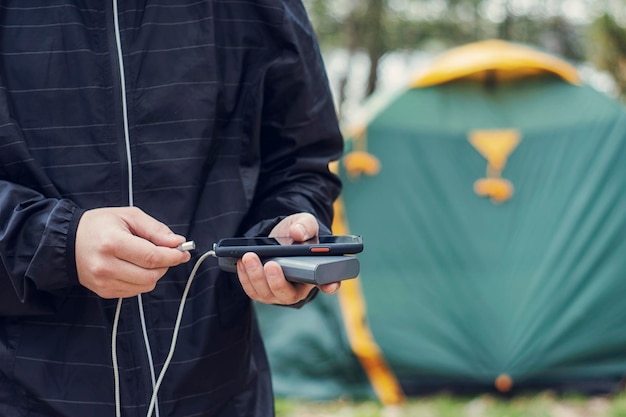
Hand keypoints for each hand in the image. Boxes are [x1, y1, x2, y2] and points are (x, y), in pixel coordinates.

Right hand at [75, 207, 190, 297]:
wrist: (67, 242)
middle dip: (165, 264)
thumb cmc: (100, 225)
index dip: (173, 256)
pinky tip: (134, 267)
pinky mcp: (104, 292)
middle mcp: (106, 266)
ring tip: (146, 259)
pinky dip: (142, 281)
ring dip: (154, 273)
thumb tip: (177, 242)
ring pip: (145, 286)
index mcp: (113, 243)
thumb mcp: (129, 216)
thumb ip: (155, 230)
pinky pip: (135, 291)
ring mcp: (104, 282)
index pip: (152, 257)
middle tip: (165, 253)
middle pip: (151, 275)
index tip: (183, 252)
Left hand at [236, 213, 340, 304]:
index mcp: (317, 274)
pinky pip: (252, 290)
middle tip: (271, 264)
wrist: (279, 237)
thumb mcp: (304, 223)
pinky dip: (246, 277)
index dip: (331, 285)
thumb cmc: (297, 233)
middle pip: (288, 295)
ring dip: (256, 277)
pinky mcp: (262, 291)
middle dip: (277, 281)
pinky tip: (242, 262)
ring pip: (266, 294)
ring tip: (249, 257)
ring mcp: (278, 293)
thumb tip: (297, 233)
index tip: (329, 284)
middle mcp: (299, 289)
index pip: (329, 284)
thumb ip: (304, 226)